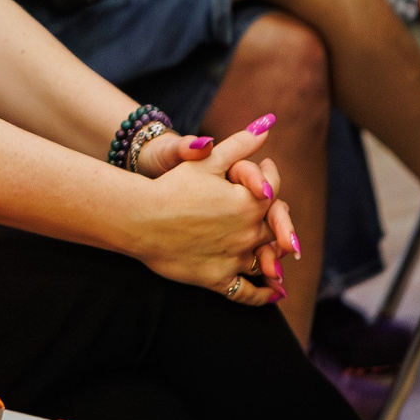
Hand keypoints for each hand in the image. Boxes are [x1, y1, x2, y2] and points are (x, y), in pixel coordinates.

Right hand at [126, 116, 295, 299]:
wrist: (140, 218)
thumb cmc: (172, 185)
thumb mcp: (207, 160)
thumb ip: (240, 144)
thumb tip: (268, 124)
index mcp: (251, 201)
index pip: (274, 189)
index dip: (269, 178)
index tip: (266, 176)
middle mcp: (249, 232)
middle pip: (274, 227)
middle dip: (276, 222)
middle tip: (278, 223)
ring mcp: (235, 257)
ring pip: (265, 260)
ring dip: (274, 261)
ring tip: (279, 265)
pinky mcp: (218, 278)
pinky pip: (246, 291)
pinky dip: (262, 295)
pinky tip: (273, 294)